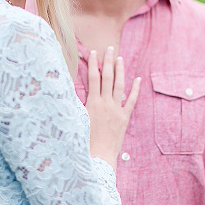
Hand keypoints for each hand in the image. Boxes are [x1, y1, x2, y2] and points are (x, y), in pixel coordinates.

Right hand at [86, 47, 140, 166]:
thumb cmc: (83, 140)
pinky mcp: (124, 118)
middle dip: (108, 62)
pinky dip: (134, 89)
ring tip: (119, 58)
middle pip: (108, 78)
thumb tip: (68, 90)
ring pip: (120, 86)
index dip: (93, 64)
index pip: (93, 78)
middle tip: (109, 48)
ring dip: (120, 71)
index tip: (93, 52)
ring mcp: (117, 110)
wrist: (99, 156)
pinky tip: (137, 79)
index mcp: (92, 104)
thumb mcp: (76, 120)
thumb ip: (74, 104)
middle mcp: (106, 104)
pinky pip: (131, 101)